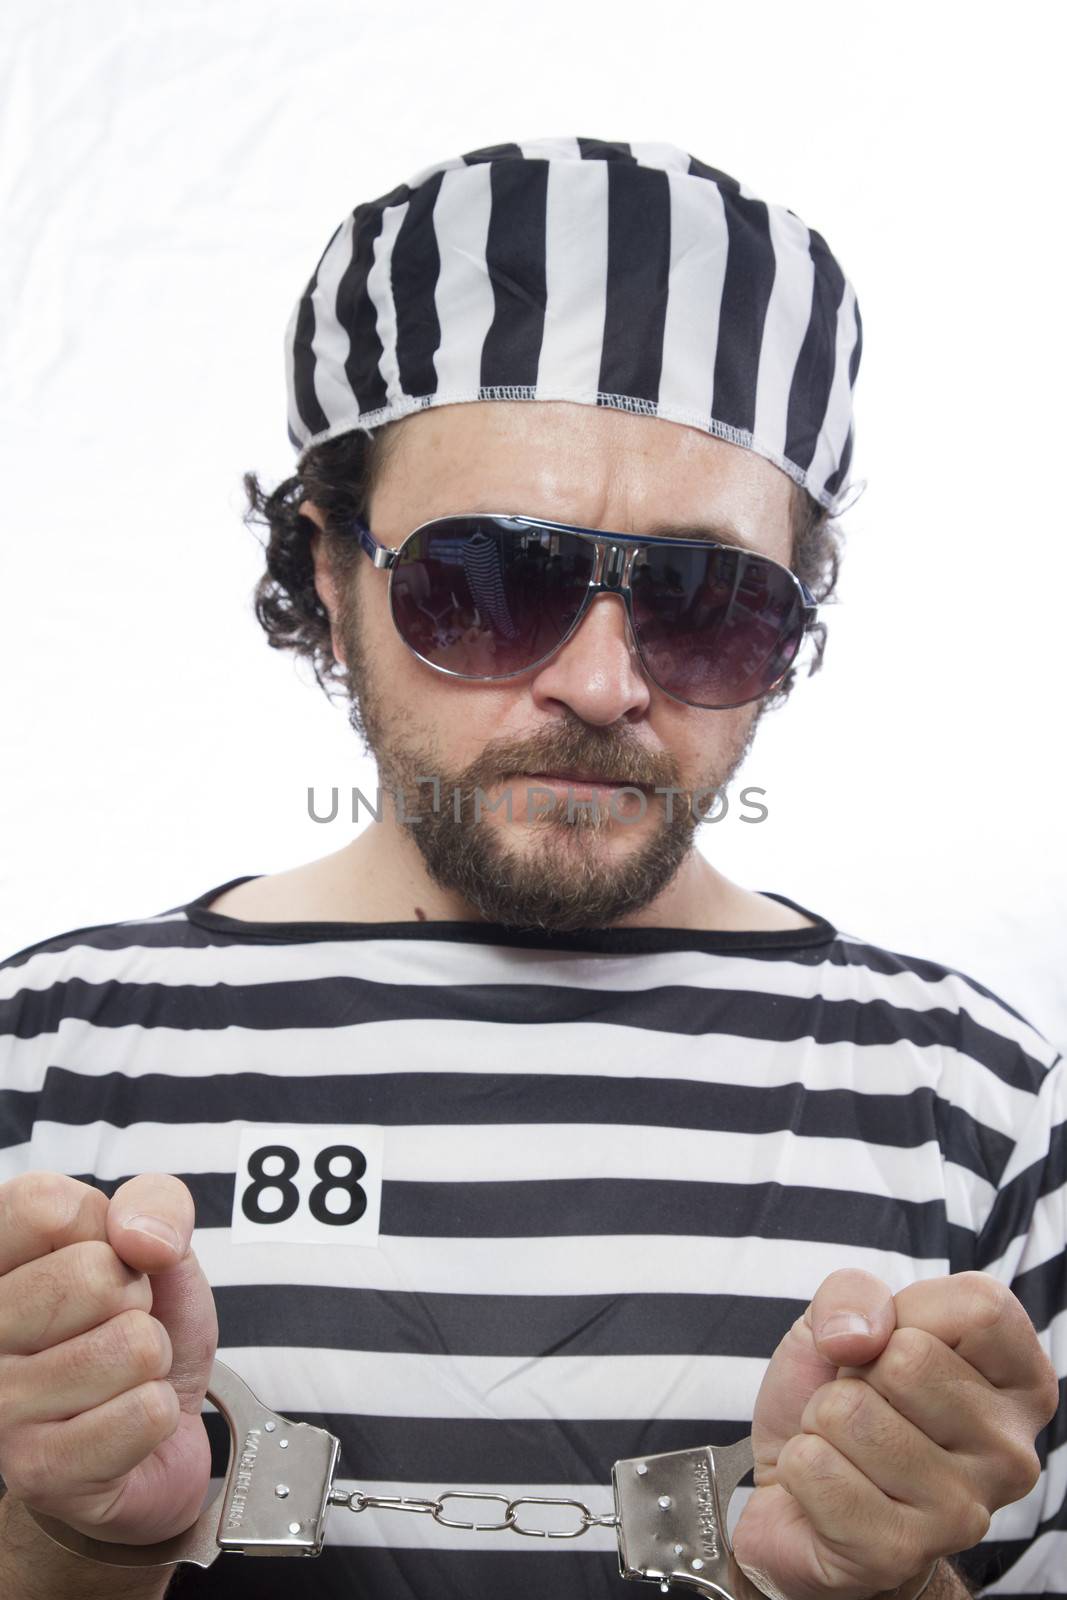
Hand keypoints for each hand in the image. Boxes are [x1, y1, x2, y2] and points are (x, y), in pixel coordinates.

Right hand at [0, 1171, 217, 1544]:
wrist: (150, 1439)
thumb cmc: (138, 1327)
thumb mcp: (160, 1246)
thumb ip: (157, 1205)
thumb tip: (142, 1239)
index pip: (44, 1207)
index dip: (107, 1229)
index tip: (105, 1259)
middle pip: (93, 1275)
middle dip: (138, 1299)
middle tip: (119, 1325)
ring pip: (131, 1345)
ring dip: (151, 1360)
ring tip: (120, 1376)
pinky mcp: (36, 1469)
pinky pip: (147, 1411)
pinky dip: (159, 1412)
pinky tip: (119, 1422)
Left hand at [731, 1269, 1058, 1599]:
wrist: (798, 1488)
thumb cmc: (842, 1393)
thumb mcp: (846, 1316)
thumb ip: (855, 1292)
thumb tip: (856, 1339)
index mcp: (1022, 1386)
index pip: (982, 1308)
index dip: (911, 1311)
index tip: (895, 1345)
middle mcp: (1011, 1454)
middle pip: (909, 1359)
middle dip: (856, 1371)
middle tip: (864, 1405)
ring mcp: (962, 1513)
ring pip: (850, 1413)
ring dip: (823, 1420)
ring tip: (846, 1447)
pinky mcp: (902, 1554)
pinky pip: (815, 1468)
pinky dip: (801, 1467)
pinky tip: (830, 1488)